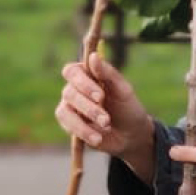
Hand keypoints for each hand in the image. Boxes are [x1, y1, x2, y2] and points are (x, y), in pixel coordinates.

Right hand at [55, 51, 154, 182]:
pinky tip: (98, 138)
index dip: (83, 82)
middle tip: (106, 118)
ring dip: (86, 120)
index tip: (100, 95)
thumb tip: (93, 56)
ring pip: (65, 110)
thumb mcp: (123, 90)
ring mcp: (69, 107)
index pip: (72, 71)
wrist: (130, 135)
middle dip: (88, 106)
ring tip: (106, 126)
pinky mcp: (69, 124)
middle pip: (69, 92)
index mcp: (87, 74)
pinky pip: (68, 126)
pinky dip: (84, 132)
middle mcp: (74, 88)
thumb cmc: (127, 107)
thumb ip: (108, 73)